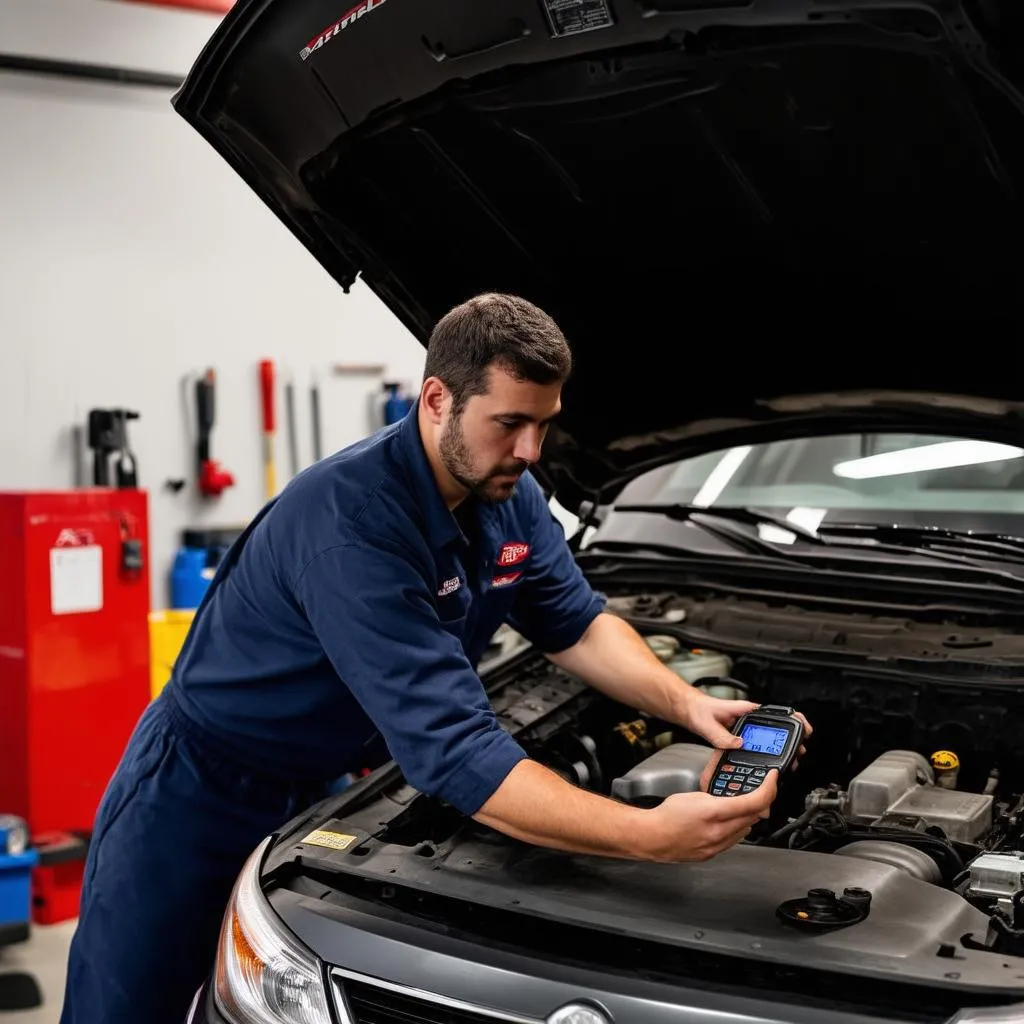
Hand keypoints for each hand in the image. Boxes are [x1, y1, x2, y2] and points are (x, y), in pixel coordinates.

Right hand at [640, 770, 778, 862]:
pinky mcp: (714, 853)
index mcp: (714, 812)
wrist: (654, 837)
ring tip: (741, 806)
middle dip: (762, 801)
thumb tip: (737, 801)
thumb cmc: (667, 815)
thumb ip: (719, 797)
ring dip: (750, 816)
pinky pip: (735, 840)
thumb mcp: (695, 794)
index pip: (754, 802)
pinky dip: (738, 828)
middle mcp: (719, 832)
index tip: (772, 779)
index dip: (768, 788)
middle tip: (761, 790)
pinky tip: (729, 821)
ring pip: (748, 829)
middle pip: (756, 816)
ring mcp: (718, 845)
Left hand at [680, 692, 812, 766]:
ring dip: (783, 743)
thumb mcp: (708, 724)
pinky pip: (760, 738)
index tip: (803, 729)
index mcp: (745, 710)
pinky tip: (774, 755)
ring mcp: (746, 724)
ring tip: (792, 755)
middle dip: (792, 736)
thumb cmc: (698, 711)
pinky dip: (770, 746)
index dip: (794, 719)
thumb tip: (739, 744)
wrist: (688, 710)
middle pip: (778, 725)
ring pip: (770, 732)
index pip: (776, 713)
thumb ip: (722, 736)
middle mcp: (748, 715)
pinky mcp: (741, 732)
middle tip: (800, 750)